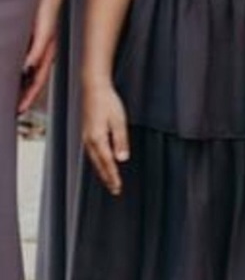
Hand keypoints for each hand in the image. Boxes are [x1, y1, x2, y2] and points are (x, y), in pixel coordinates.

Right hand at [18, 0, 62, 113]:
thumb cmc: (33, 2)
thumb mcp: (22, 26)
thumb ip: (18, 43)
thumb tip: (14, 59)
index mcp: (39, 47)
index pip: (33, 75)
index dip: (25, 92)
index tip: (15, 108)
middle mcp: (46, 45)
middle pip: (39, 76)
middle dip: (29, 95)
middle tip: (18, 112)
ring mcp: (47, 35)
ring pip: (41, 64)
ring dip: (33, 83)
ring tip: (23, 99)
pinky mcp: (46, 23)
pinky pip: (40, 41)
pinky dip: (34, 54)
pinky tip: (27, 66)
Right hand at [82, 81, 129, 195]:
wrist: (94, 88)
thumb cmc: (108, 102)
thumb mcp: (119, 121)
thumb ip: (120, 141)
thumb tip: (122, 159)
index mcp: (97, 139)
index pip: (107, 163)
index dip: (112, 176)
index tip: (118, 187)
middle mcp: (89, 140)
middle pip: (99, 164)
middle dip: (107, 178)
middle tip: (115, 190)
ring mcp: (87, 136)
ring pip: (94, 159)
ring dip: (102, 171)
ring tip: (110, 181)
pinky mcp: (87, 133)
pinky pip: (93, 152)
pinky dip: (98, 162)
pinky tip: (103, 163)